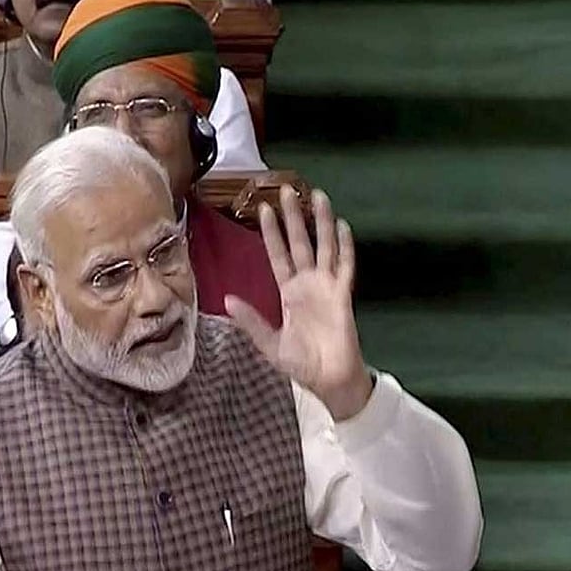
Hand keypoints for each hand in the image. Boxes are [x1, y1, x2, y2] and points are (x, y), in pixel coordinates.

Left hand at [225, 185, 372, 420]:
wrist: (329, 380)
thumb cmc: (301, 364)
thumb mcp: (269, 343)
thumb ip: (251, 321)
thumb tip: (226, 299)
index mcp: (288, 294)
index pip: (278, 256)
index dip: (271, 233)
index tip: (263, 209)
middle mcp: (307, 284)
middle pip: (300, 242)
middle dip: (293, 217)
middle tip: (287, 189)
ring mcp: (327, 287)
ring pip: (324, 246)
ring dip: (321, 222)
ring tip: (318, 195)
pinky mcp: (342, 296)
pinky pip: (345, 266)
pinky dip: (345, 247)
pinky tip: (343, 226)